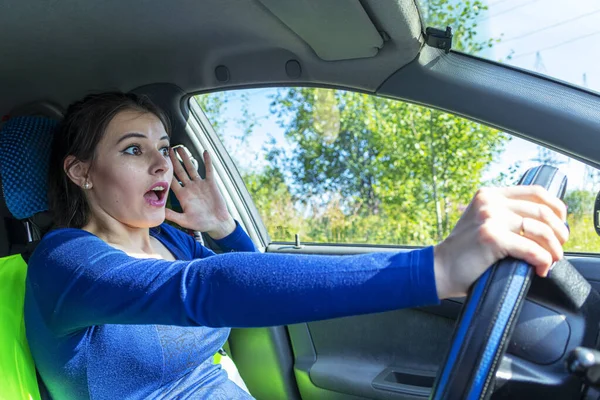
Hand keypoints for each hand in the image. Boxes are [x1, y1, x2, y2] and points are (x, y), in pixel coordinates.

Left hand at [165, 147, 235, 238]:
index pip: (172, 181)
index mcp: (182, 196)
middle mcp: (190, 188)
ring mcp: (200, 185)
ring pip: (192, 168)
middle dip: (174, 161)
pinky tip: (205, 152)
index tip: (159, 164)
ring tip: (181, 148)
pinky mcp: (210, 183)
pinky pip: (208, 170)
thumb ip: (172, 215)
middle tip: (168, 150)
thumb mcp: (185, 220)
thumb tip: (159, 211)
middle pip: (180, 171)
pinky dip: (207, 161)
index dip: (165, 173)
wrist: (217, 223)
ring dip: (186, 158)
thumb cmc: (201, 223)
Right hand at [433, 186, 568, 298]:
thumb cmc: (464, 252)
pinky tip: (539, 269)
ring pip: (540, 230)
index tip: (560, 225)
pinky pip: (531, 249)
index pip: (535, 192)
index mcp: (489, 195)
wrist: (440, 269)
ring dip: (553, 249)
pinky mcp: (491, 238)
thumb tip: (545, 223)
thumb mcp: (482, 222)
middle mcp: (489, 202)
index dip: (557, 208)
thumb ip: (504, 215)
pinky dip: (542, 261)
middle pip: (542, 211)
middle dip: (559, 232)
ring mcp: (489, 218)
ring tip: (551, 261)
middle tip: (558, 248)